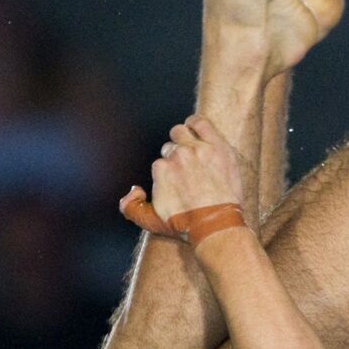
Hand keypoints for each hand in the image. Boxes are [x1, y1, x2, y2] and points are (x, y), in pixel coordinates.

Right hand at [120, 115, 243, 238]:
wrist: (215, 225)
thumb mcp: (151, 221)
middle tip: (188, 167)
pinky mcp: (217, 145)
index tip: (178, 178)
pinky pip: (202, 123)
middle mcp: (177, 156)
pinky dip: (197, 123)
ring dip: (185, 137)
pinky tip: (196, 127)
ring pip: (183, 131)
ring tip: (192, 147)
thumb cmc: (186, 225)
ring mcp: (198, 148)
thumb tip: (134, 190)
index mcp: (161, 168)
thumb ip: (131, 207)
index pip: (161, 160)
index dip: (169, 168)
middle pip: (172, 145)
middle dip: (177, 154)